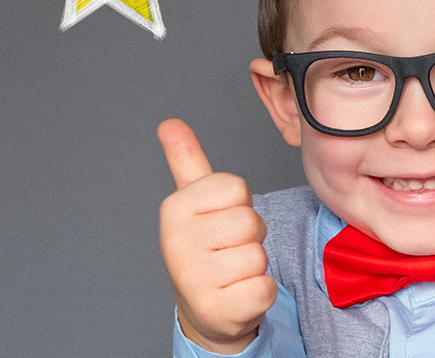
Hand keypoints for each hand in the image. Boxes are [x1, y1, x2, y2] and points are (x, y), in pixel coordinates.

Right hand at [158, 119, 276, 353]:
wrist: (202, 309)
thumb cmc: (204, 248)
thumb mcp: (192, 203)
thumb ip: (186, 161)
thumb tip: (170, 123)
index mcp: (173, 209)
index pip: (236, 188)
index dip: (238, 204)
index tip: (220, 221)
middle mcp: (176, 243)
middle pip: (250, 221)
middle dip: (249, 237)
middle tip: (228, 250)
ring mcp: (194, 279)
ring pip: (259, 256)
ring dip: (254, 266)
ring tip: (231, 273)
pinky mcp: (217, 310)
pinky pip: (264, 288)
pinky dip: (259, 294)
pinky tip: (237, 295)